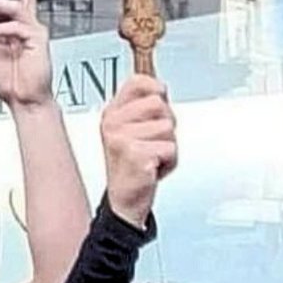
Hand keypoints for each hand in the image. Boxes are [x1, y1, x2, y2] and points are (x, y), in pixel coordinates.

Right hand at [100, 75, 176, 227]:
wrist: (124, 200)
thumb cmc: (131, 165)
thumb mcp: (131, 129)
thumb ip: (144, 106)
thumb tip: (160, 87)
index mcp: (112, 112)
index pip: (137, 82)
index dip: (156, 88)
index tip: (160, 96)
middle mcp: (113, 122)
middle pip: (158, 103)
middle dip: (166, 123)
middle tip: (153, 141)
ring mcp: (122, 138)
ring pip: (168, 127)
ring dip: (168, 145)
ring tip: (152, 156)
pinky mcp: (136, 154)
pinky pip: (170, 148)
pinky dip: (169, 162)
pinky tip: (153, 167)